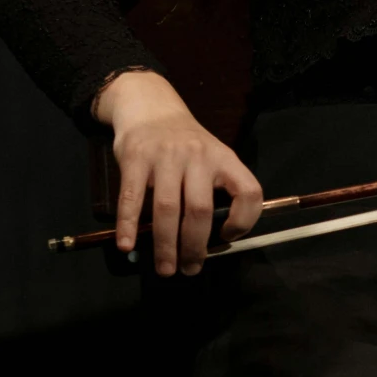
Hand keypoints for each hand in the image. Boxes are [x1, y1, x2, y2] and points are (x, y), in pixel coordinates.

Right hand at [94, 70, 262, 275]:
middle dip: (195, 247)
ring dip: (166, 245)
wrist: (151, 107)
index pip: (249, 192)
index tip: (227, 238)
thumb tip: (213, 242)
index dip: (244, 220)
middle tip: (189, 269)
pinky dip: (129, 225)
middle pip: (200, 210)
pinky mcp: (135, 158)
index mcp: (224, 158)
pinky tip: (128, 245)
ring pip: (167, 209)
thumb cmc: (185, 143)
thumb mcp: (211, 157)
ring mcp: (165, 156)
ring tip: (165, 268)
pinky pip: (132, 198)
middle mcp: (198, 156)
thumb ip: (216, 190)